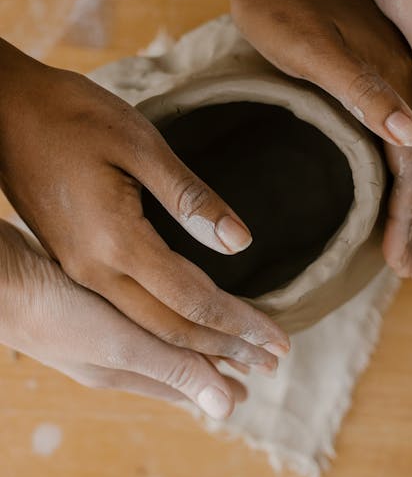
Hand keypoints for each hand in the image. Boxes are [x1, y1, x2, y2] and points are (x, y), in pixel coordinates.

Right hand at [0, 40, 289, 386]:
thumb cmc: (67, 114)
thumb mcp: (136, 142)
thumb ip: (189, 197)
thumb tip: (240, 241)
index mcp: (114, 242)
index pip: (192, 300)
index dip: (240, 324)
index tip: (279, 342)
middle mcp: (93, 270)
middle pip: (171, 329)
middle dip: (226, 349)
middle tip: (272, 362)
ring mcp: (77, 269)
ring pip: (146, 328)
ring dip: (197, 347)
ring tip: (239, 361)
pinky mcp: (70, 260)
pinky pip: (126, 314)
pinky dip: (166, 331)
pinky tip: (185, 332)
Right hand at [0, 220, 246, 417]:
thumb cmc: (51, 311)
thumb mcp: (118, 344)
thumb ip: (172, 369)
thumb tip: (228, 408)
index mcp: (127, 368)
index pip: (193, 378)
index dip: (229, 374)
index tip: (266, 369)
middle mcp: (114, 355)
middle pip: (181, 361)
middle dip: (219, 358)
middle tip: (256, 356)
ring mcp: (98, 329)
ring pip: (163, 338)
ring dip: (193, 338)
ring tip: (216, 338)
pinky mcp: (87, 300)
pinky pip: (141, 315)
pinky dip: (164, 316)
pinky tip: (160, 305)